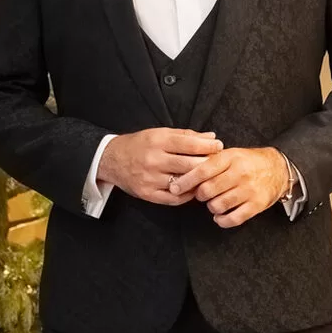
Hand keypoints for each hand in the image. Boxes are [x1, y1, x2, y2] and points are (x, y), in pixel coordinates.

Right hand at [97, 128, 223, 205]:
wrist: (111, 160)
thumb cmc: (140, 144)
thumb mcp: (160, 133)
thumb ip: (186, 135)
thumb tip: (211, 137)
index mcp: (157, 141)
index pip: (189, 144)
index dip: (207, 146)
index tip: (219, 146)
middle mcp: (153, 160)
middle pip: (189, 165)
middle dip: (207, 165)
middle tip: (218, 164)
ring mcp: (150, 179)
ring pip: (183, 183)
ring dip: (198, 182)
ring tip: (208, 179)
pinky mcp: (147, 194)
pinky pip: (174, 199)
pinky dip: (187, 196)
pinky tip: (193, 190)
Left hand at [169, 146, 289, 227]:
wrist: (278, 169)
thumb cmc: (247, 162)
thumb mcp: (230, 154)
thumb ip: (209, 161)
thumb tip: (182, 172)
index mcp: (230, 158)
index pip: (202, 170)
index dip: (185, 181)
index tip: (174, 188)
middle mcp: (240, 173)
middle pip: (207, 190)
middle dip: (199, 195)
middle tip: (201, 194)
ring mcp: (249, 190)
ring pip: (218, 205)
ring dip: (211, 207)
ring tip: (214, 202)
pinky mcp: (256, 205)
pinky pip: (233, 219)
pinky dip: (222, 220)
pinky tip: (221, 216)